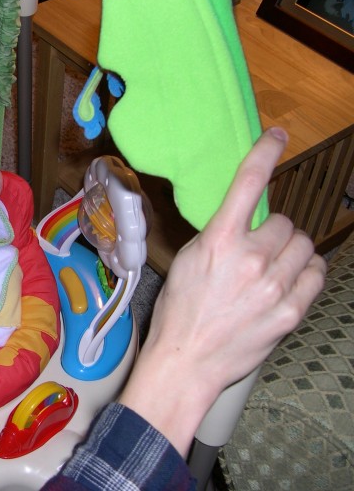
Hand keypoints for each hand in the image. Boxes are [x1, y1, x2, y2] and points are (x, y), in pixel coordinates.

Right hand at [119, 127, 326, 454]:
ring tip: (272, 268)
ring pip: (304, 245)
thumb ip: (217, 237)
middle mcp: (251, 258)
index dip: (264, 152)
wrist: (188, 360)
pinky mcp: (290, 310)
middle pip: (284, 222)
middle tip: (256, 250)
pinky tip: (287, 281)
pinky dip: (305, 272)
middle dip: (272, 233)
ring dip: (290, 251)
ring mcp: (274, 286)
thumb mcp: (187, 262)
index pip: (248, 183)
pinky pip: (315, 274)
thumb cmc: (180, 312)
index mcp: (219, 241)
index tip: (276, 136)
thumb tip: (239, 220)